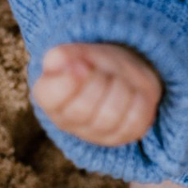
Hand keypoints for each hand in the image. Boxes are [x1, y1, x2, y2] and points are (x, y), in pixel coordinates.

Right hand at [32, 42, 162, 146]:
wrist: (120, 73)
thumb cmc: (93, 64)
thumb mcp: (78, 53)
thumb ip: (64, 56)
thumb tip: (57, 60)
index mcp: (49, 98)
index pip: (51, 96)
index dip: (69, 80)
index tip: (82, 64)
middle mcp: (69, 122)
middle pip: (82, 109)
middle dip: (98, 82)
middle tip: (102, 69)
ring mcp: (98, 133)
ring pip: (110, 115)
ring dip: (119, 89)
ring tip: (117, 78)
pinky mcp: (125, 135)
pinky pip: (135, 120)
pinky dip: (138, 99)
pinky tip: (132, 90)